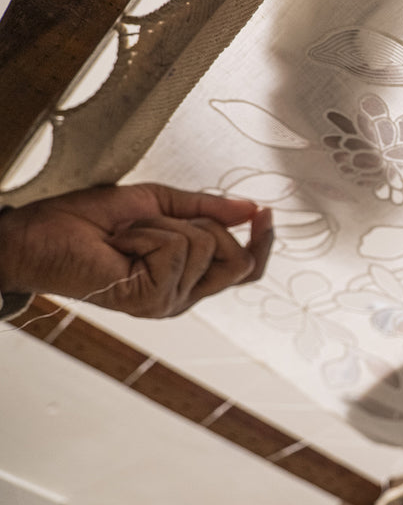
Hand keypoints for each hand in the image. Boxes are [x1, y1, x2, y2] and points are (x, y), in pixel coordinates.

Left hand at [0, 183, 273, 317]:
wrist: (36, 236)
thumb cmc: (83, 222)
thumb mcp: (157, 203)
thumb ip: (205, 208)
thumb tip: (248, 208)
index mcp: (187, 277)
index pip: (244, 269)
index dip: (262, 242)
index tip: (264, 212)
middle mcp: (183, 296)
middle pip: (237, 259)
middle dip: (207, 225)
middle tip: (159, 221)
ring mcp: (169, 301)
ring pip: (206, 245)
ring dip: (163, 225)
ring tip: (128, 234)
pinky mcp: (153, 299)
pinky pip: (178, 248)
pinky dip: (148, 233)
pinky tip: (121, 244)